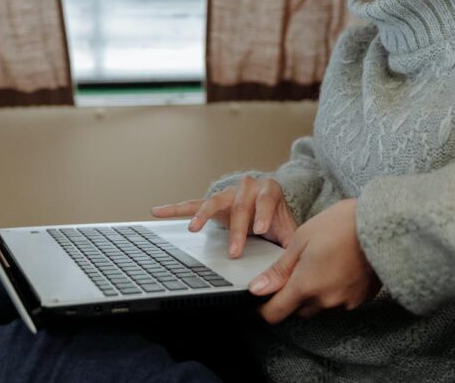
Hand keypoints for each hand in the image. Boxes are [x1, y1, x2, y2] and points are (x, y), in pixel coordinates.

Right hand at [150, 176, 297, 257]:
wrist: (269, 203)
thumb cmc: (277, 218)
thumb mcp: (288, 228)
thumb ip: (291, 243)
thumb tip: (296, 266)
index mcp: (269, 191)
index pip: (266, 200)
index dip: (263, 213)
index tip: (260, 229)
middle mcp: (247, 187)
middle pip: (240, 206)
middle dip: (237, 230)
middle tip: (234, 252)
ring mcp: (227, 193)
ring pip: (214, 202)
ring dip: (203, 216)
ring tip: (193, 229)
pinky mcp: (212, 202)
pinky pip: (192, 204)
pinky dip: (175, 209)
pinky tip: (157, 211)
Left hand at [249, 198, 380, 323]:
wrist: (383, 226)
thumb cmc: (341, 225)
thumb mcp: (302, 240)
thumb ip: (279, 270)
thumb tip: (257, 289)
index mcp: (305, 286)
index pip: (274, 314)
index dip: (263, 308)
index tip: (262, 297)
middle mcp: (324, 301)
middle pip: (297, 310)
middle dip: (292, 294)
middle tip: (298, 267)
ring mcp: (344, 303)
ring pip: (319, 306)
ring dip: (314, 292)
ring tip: (322, 262)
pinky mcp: (360, 300)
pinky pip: (339, 302)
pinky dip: (334, 290)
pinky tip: (339, 267)